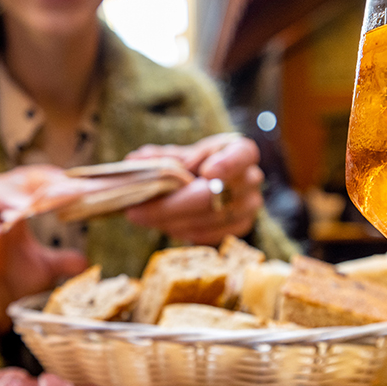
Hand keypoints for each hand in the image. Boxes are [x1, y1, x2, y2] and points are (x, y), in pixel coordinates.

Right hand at [0, 187, 87, 333]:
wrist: (0, 313)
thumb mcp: (46, 268)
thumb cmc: (18, 283)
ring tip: (16, 205)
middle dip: (17, 183)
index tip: (63, 180)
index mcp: (8, 217)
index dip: (37, 177)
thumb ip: (65, 260)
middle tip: (44, 188)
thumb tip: (86, 261)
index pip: (17, 183)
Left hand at [123, 133, 265, 244]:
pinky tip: (163, 223)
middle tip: (136, 210)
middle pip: (213, 197)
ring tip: (141, 216)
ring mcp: (249, 206)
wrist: (220, 183)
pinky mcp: (239, 227)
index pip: (241, 156)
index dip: (226, 165)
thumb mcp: (184, 154)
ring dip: (168, 221)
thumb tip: (134, 162)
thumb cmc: (199, 163)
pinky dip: (180, 230)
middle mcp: (252, 179)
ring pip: (205, 220)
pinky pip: (207, 234)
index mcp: (242, 151)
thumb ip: (161, 158)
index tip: (207, 173)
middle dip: (170, 206)